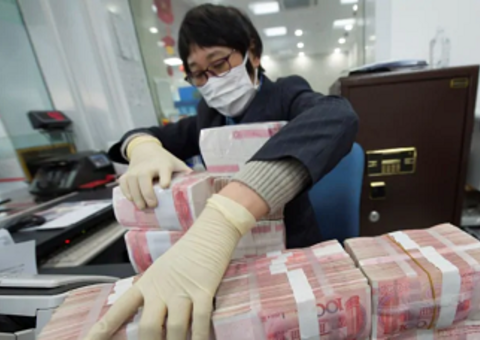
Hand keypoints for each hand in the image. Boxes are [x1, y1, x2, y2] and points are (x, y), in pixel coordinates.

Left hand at [84, 194, 256, 339]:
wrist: (209, 233)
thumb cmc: (186, 254)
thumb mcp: (162, 271)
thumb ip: (153, 294)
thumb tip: (148, 322)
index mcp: (146, 284)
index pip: (119, 310)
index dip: (101, 330)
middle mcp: (161, 289)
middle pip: (147, 328)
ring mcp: (182, 290)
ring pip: (174, 328)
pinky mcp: (204, 289)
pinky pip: (200, 319)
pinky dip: (200, 336)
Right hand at [119, 140, 190, 208]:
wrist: (145, 150)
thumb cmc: (164, 161)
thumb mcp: (176, 163)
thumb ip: (186, 174)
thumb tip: (201, 186)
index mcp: (163, 165)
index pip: (163, 170)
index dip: (164, 178)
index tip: (165, 186)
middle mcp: (147, 167)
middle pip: (144, 179)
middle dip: (147, 193)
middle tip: (152, 205)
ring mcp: (135, 171)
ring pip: (132, 184)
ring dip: (136, 197)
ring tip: (142, 207)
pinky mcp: (126, 174)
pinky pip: (123, 185)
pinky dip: (127, 193)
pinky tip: (132, 200)